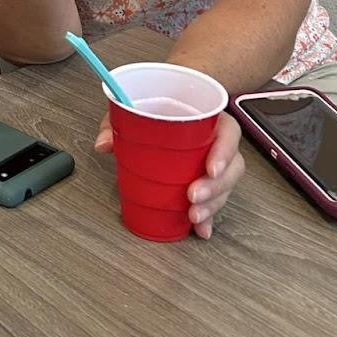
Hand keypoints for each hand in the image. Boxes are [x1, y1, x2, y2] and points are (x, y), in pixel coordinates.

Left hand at [94, 110, 244, 238]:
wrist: (164, 108)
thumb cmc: (157, 108)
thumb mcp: (135, 107)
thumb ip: (118, 121)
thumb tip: (104, 143)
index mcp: (209, 118)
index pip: (229, 132)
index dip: (224, 151)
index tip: (211, 168)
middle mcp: (217, 141)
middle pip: (232, 166)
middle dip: (215, 187)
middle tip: (193, 197)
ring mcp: (215, 164)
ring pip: (226, 187)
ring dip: (212, 205)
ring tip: (193, 216)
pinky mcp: (208, 182)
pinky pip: (214, 201)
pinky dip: (208, 217)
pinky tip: (201, 229)